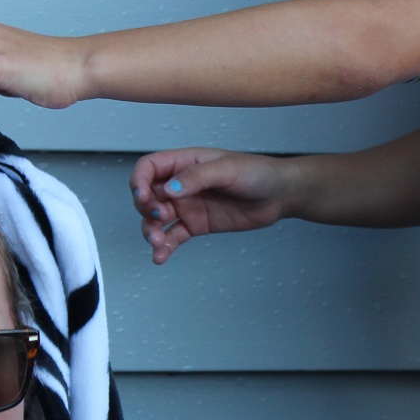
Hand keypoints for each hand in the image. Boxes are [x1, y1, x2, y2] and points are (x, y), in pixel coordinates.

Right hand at [131, 148, 296, 265]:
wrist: (279, 195)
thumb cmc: (257, 172)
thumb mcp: (227, 169)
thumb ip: (197, 178)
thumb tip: (170, 190)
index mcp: (185, 163)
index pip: (149, 168)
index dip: (139, 181)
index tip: (143, 196)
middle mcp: (182, 184)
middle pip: (147, 196)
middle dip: (145, 209)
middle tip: (158, 218)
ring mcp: (188, 205)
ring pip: (155, 219)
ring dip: (150, 231)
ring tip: (158, 242)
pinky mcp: (196, 225)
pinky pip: (173, 236)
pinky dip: (164, 247)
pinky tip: (160, 256)